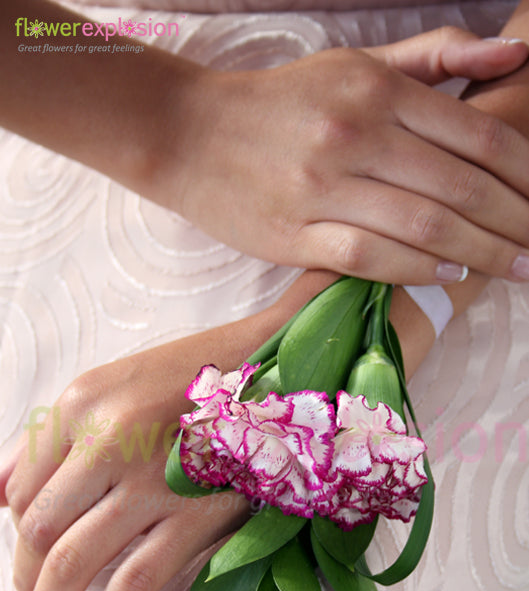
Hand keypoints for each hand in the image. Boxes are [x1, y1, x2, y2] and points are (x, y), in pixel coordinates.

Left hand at [0, 272, 334, 590]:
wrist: (269, 370)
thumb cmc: (185, 380)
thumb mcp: (108, 386)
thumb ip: (50, 437)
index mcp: (84, 403)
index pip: (24, 485)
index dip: (15, 530)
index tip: (27, 553)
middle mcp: (111, 438)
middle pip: (41, 526)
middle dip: (23, 577)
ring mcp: (153, 480)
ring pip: (78, 560)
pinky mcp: (196, 515)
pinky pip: (137, 581)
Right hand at [160, 28, 528, 284]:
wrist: (190, 133)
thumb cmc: (282, 102)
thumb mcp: (355, 63)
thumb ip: (436, 56)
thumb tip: (519, 51)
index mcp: (376, 90)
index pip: (476, 138)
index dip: (524, 176)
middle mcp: (355, 134)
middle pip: (459, 189)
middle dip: (514, 225)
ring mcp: (323, 187)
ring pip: (422, 227)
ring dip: (480, 254)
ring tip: (513, 269)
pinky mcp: (294, 234)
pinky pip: (369, 257)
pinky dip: (417, 269)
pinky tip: (450, 274)